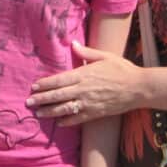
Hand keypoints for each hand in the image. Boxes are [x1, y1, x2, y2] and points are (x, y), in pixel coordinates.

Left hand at [25, 41, 139, 125]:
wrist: (138, 88)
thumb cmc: (122, 69)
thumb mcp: (104, 56)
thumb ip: (86, 52)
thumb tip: (73, 43)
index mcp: (83, 74)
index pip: (59, 80)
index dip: (45, 84)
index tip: (34, 86)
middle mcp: (83, 90)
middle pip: (58, 95)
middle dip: (42, 99)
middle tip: (28, 102)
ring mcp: (89, 103)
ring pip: (65, 109)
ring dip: (50, 111)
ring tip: (38, 114)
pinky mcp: (96, 113)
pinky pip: (78, 119)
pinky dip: (67, 121)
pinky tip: (59, 123)